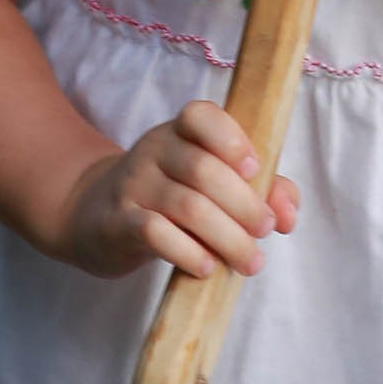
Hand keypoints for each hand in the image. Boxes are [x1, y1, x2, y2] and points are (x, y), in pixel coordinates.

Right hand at [56, 99, 299, 280]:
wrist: (93, 216)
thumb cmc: (168, 196)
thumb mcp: (209, 183)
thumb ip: (259, 189)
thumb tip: (289, 213)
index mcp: (180, 131)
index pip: (201, 116)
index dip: (231, 138)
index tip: (255, 168)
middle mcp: (154, 151)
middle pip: (204, 171)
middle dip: (244, 204)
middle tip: (265, 231)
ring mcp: (133, 185)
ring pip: (186, 206)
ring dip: (227, 237)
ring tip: (250, 261)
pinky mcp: (118, 222)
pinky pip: (154, 232)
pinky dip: (188, 251)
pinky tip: (208, 267)